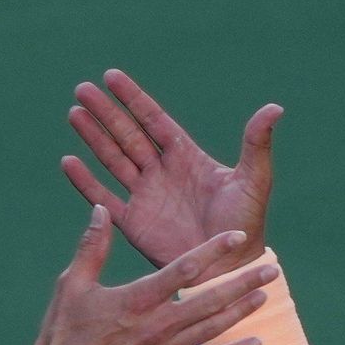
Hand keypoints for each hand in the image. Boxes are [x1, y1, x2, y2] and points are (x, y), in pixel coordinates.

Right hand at [26, 205, 276, 344]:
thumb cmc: (62, 336)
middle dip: (243, 282)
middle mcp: (157, 324)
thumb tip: (99, 210)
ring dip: (242, 311)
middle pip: (210, 298)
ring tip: (266, 296)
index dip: (214, 249)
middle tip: (270, 268)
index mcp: (137, 298)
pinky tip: (256, 344)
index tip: (237, 236)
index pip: (184, 267)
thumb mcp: (71, 286)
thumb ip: (91, 248)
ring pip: (214, 328)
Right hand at [63, 69, 281, 269]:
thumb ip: (257, 144)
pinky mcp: (134, 223)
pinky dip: (86, 182)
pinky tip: (68, 162)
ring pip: (112, 159)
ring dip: (93, 137)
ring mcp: (145, 196)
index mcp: (185, 157)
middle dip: (105, 112)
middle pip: (127, 134)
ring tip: (74, 113)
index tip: (111, 76)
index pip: (153, 120)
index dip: (133, 98)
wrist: (229, 268)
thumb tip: (275, 107)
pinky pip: (104, 197)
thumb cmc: (245, 225)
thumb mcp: (253, 180)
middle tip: (81, 89)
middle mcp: (161, 172)